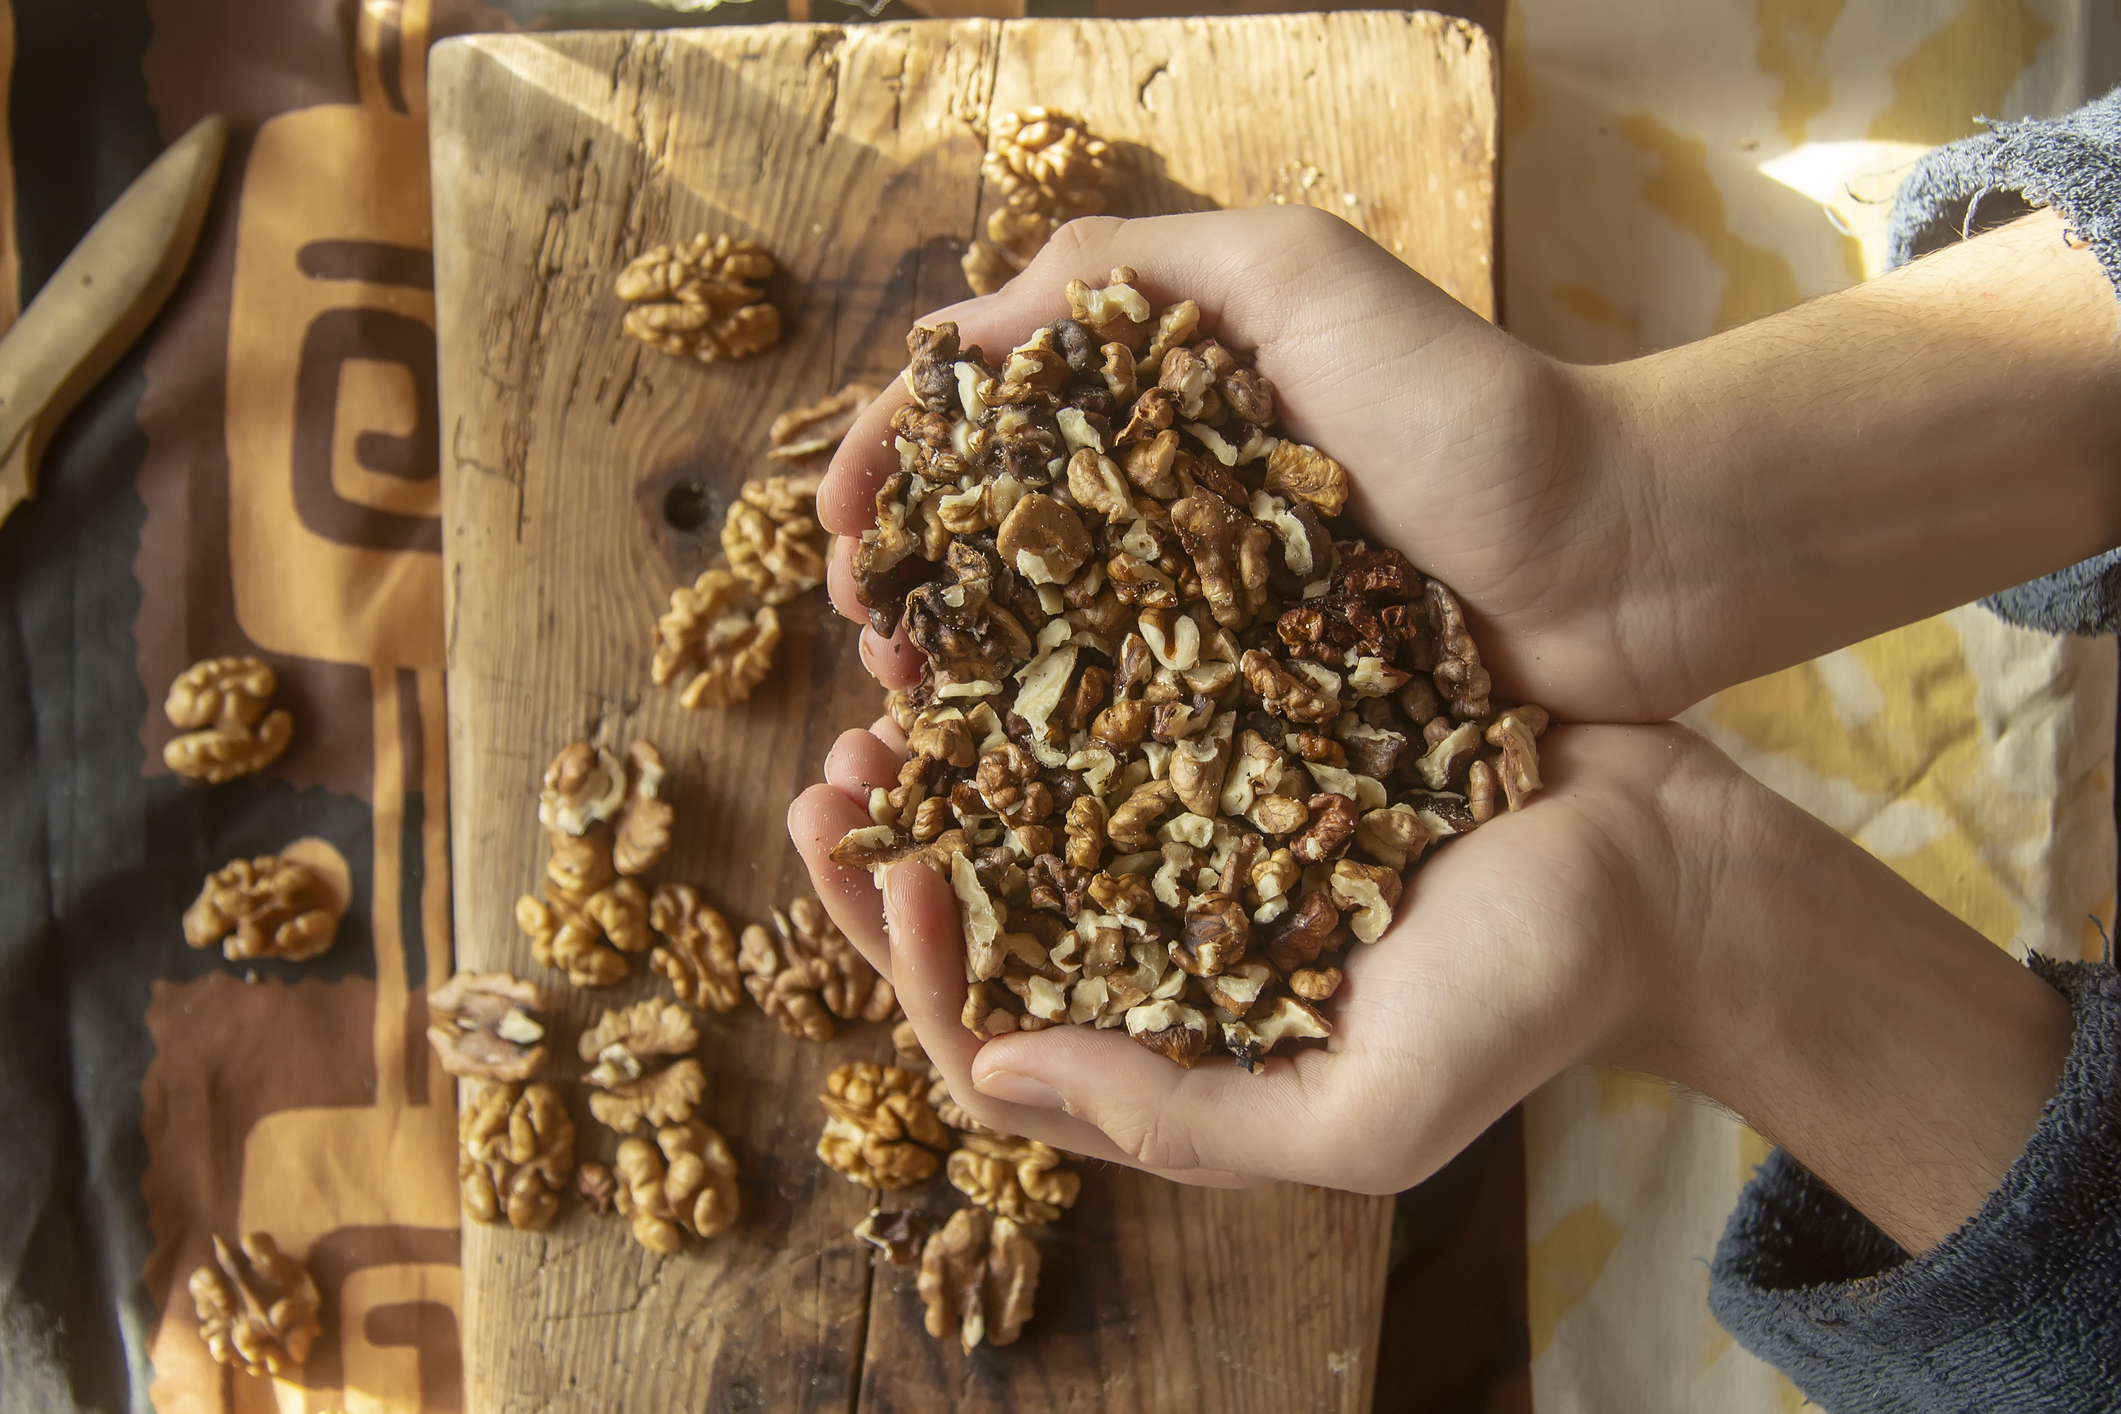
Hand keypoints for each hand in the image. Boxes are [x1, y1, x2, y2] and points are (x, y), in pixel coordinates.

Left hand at [793, 721, 1709, 1192]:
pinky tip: (1011, 616)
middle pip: (980, 917)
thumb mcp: (1359, 1116)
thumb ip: (1179, 1116)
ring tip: (893, 678)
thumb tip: (991, 1069)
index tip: (894, 866)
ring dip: (950, 750)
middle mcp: (1162, 948)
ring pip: (1027, 808)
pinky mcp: (1242, 743)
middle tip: (839, 770)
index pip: (989, 1037)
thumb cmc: (1523, 1003)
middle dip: (891, 850)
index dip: (914, 966)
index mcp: (1172, 1048)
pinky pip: (1116, 718)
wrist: (1652, 862)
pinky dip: (1050, 679)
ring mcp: (1197, 841)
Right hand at [818, 205, 1664, 720]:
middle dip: (910, 579)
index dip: (894, 463)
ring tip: (907, 712)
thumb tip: (960, 329)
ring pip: (1048, 643)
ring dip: (960, 673)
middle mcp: (1169, 507)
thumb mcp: (1295, 273)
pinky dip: (1056, 753)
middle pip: (997, 539)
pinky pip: (1135, 731)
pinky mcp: (1257, 711)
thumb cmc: (1467, 407)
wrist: (1620, 558)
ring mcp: (1210, 615)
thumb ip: (1129, 268)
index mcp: (1159, 397)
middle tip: (866, 634)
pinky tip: (999, 783)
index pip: (986, 421)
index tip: (835, 526)